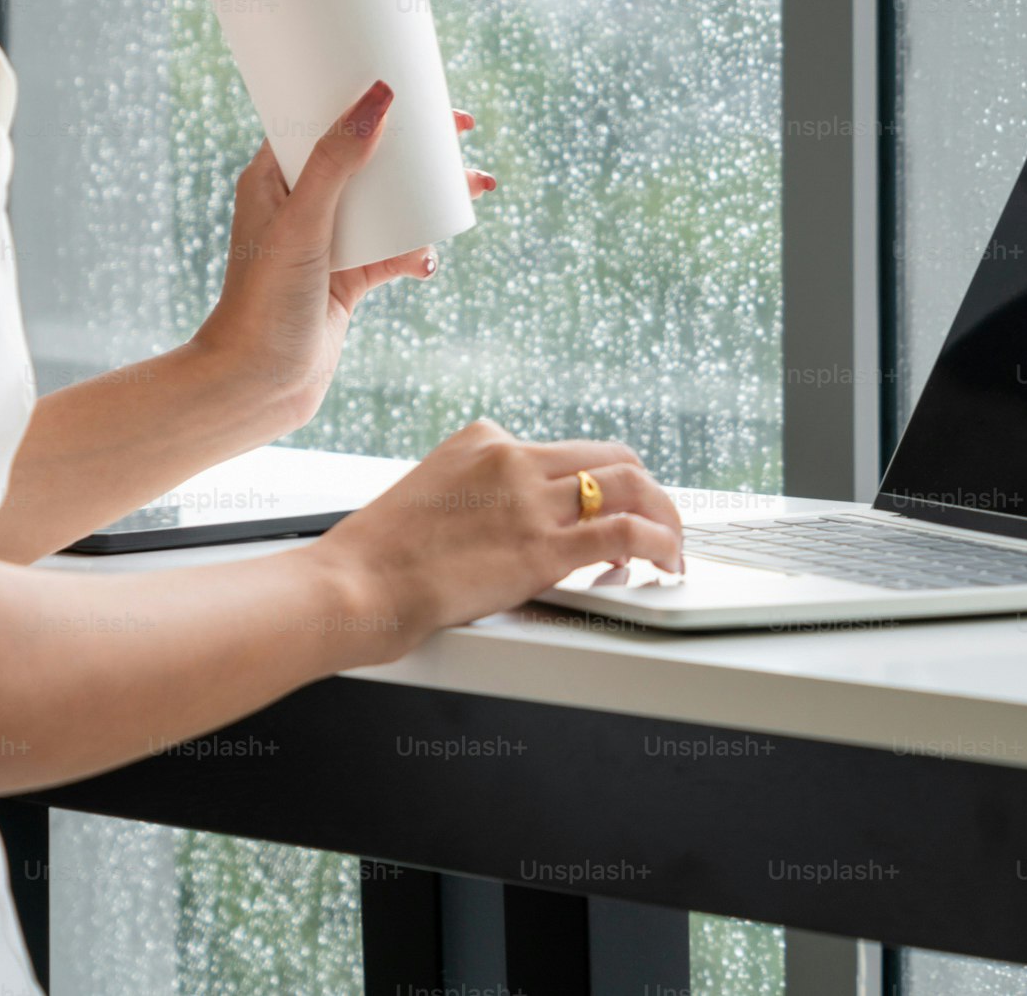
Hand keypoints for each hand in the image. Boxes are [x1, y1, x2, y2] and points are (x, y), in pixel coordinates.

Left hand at [190, 83, 496, 435]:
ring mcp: (328, 240)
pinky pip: (394, 250)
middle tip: (463, 131)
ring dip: (431, 195)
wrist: (259, 382)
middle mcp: (301, 203)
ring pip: (390, 202)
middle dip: (418, 145)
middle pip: (368, 156)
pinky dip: (416, 250)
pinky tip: (426, 262)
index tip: (413, 87)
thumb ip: (336, 160)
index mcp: (274, 176)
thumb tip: (379, 99)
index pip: (323, 118)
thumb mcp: (303, 221)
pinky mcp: (349, 276)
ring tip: (477, 188)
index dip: (367, 98)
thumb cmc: (263, 299)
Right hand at [308, 418, 685, 658]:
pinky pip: (624, 532)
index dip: (593, 483)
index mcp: (482, 441)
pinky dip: (658, 542)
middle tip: (657, 522)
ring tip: (673, 545)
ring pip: (629, 485)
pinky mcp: (542, 548)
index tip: (603, 510)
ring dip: (664, 514)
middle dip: (642, 488)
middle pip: (609, 457)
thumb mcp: (427, 497)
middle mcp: (513, 460)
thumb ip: (472, 499)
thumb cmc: (374, 559)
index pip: (562, 451)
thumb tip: (497, 528)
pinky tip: (665, 560)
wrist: (353, 585)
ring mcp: (530, 501)